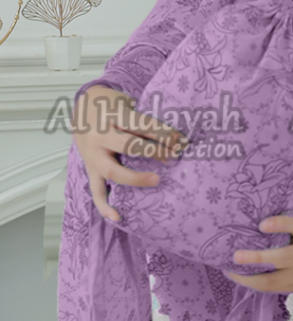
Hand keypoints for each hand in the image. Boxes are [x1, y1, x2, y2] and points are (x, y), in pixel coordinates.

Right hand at [73, 85, 187, 221]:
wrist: (82, 107)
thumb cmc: (113, 105)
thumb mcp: (127, 103)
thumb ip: (145, 116)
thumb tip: (176, 135)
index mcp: (112, 115)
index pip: (142, 124)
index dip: (164, 133)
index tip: (182, 140)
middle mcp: (99, 135)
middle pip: (127, 146)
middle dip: (153, 152)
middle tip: (174, 156)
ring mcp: (92, 154)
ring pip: (112, 171)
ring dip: (135, 178)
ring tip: (156, 180)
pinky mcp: (89, 168)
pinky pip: (95, 190)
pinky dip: (104, 205)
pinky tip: (117, 217)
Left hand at [226, 211, 292, 292]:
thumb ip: (285, 221)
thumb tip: (258, 225)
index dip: (279, 225)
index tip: (262, 225)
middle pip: (282, 260)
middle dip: (256, 260)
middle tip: (235, 257)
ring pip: (273, 282)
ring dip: (250, 279)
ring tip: (232, 272)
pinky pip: (274, 289)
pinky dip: (257, 284)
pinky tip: (244, 278)